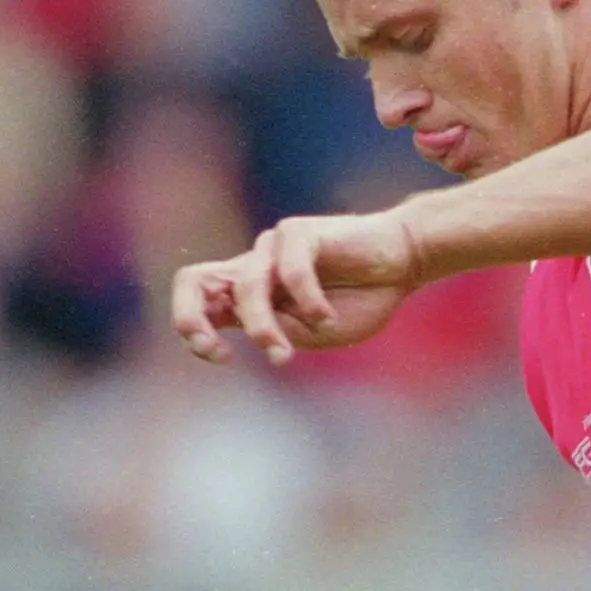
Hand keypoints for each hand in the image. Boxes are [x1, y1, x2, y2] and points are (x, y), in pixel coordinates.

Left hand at [171, 207, 421, 366]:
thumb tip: (255, 334)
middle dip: (190, 317)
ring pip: (247, 288)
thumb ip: (277, 332)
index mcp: (248, 293)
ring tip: (284, 354)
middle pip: (192, 280)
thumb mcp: (309, 333)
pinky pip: (291, 270)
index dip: (193, 329)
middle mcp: (252, 267)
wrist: (400, 264)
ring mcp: (273, 247)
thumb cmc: (357, 300)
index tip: (223, 358)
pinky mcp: (300, 232)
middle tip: (216, 350)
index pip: (197, 301)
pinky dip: (308, 302)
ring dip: (263, 328)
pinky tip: (327, 319)